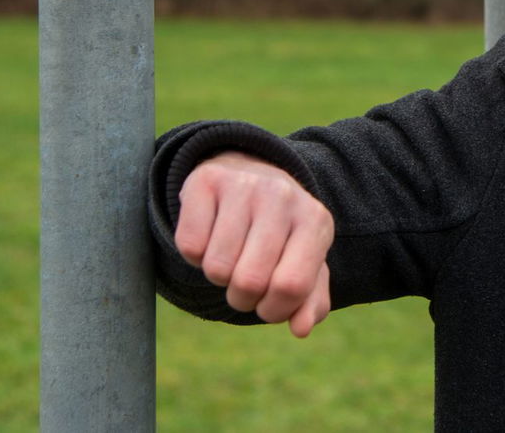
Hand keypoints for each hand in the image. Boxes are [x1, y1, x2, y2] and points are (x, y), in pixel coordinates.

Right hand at [174, 151, 334, 336]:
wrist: (248, 175)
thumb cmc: (279, 234)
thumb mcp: (303, 263)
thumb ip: (309, 301)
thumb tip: (301, 329)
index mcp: (315, 221)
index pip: (292, 286)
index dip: (273, 311)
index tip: (267, 305)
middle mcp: (283, 196)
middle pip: (249, 281)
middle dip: (241, 299)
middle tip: (243, 283)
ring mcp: (245, 184)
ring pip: (216, 267)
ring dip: (216, 277)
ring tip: (229, 256)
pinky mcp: (206, 180)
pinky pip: (189, 246)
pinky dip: (194, 256)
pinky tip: (210, 237)